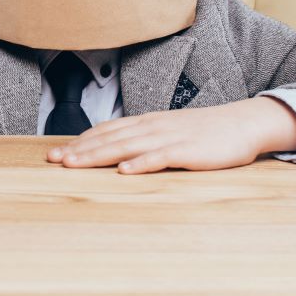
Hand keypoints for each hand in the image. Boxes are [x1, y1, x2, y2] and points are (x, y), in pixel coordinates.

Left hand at [45, 96, 295, 173]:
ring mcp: (169, 138)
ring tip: (74, 164)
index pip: (106, 131)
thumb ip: (143, 140)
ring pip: (127, 147)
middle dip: (79, 150)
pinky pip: (161, 158)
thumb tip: (116, 153)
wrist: (242, 124)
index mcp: (146, 123)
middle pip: (109, 139)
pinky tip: (124, 171)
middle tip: (53, 160)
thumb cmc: (203, 133)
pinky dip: (141, 164)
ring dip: (98, 156)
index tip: (55, 154)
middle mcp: (152, 127)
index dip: (80, 142)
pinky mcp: (188, 151)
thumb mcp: (168, 132)